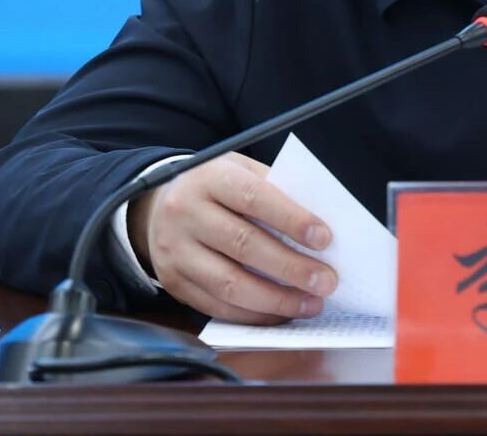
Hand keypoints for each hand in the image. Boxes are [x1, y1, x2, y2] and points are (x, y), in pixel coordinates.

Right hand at [127, 152, 338, 324]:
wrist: (159, 205)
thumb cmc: (217, 188)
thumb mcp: (242, 171)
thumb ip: (276, 191)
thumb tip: (318, 231)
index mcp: (209, 177)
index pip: (253, 197)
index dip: (291, 219)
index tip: (324, 239)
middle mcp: (185, 213)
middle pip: (243, 244)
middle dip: (291, 268)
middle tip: (326, 281)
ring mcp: (175, 250)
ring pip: (229, 284)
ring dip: (276, 300)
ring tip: (310, 304)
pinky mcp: (174, 283)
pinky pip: (217, 307)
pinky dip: (254, 315)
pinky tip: (281, 313)